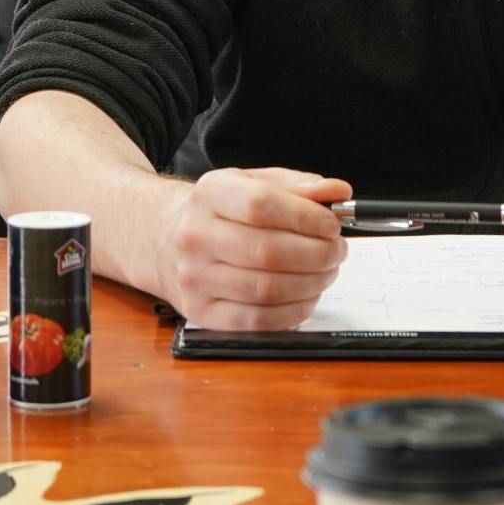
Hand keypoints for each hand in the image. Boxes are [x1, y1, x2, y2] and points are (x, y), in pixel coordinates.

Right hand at [156, 167, 351, 330]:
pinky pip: (256, 322)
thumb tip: (338, 192)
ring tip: (326, 272)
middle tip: (337, 251)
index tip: (332, 225)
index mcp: (210, 194)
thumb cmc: (221, 211)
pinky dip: (294, 312)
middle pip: (268, 252)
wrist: (165, 240)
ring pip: (266, 290)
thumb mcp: (255, 183)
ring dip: (312, 284)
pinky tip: (307, 296)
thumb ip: (300, 186)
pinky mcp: (201, 313)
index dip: (306, 218)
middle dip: (318, 254)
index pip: (261, 205)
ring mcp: (194, 278)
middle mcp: (195, 235)